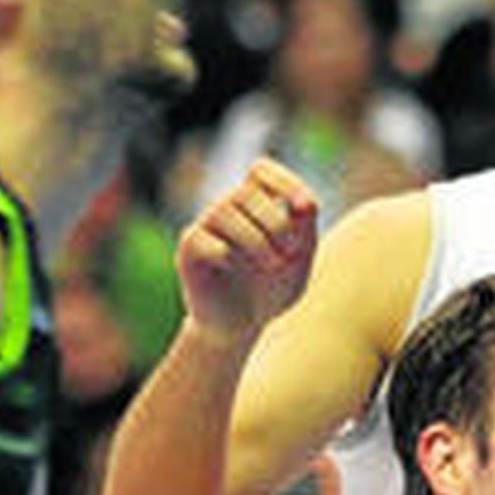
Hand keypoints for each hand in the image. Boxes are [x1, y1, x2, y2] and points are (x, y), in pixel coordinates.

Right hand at [176, 158, 318, 345]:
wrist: (241, 326)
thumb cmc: (270, 290)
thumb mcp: (299, 261)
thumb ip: (306, 231)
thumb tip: (306, 204)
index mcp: (254, 203)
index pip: (262, 169)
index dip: (285, 181)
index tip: (306, 209)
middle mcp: (226, 207)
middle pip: (246, 191)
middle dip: (277, 223)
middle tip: (288, 254)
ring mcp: (204, 226)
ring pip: (225, 211)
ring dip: (258, 241)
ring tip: (271, 266)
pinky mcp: (188, 250)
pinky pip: (206, 240)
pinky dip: (227, 255)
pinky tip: (232, 271)